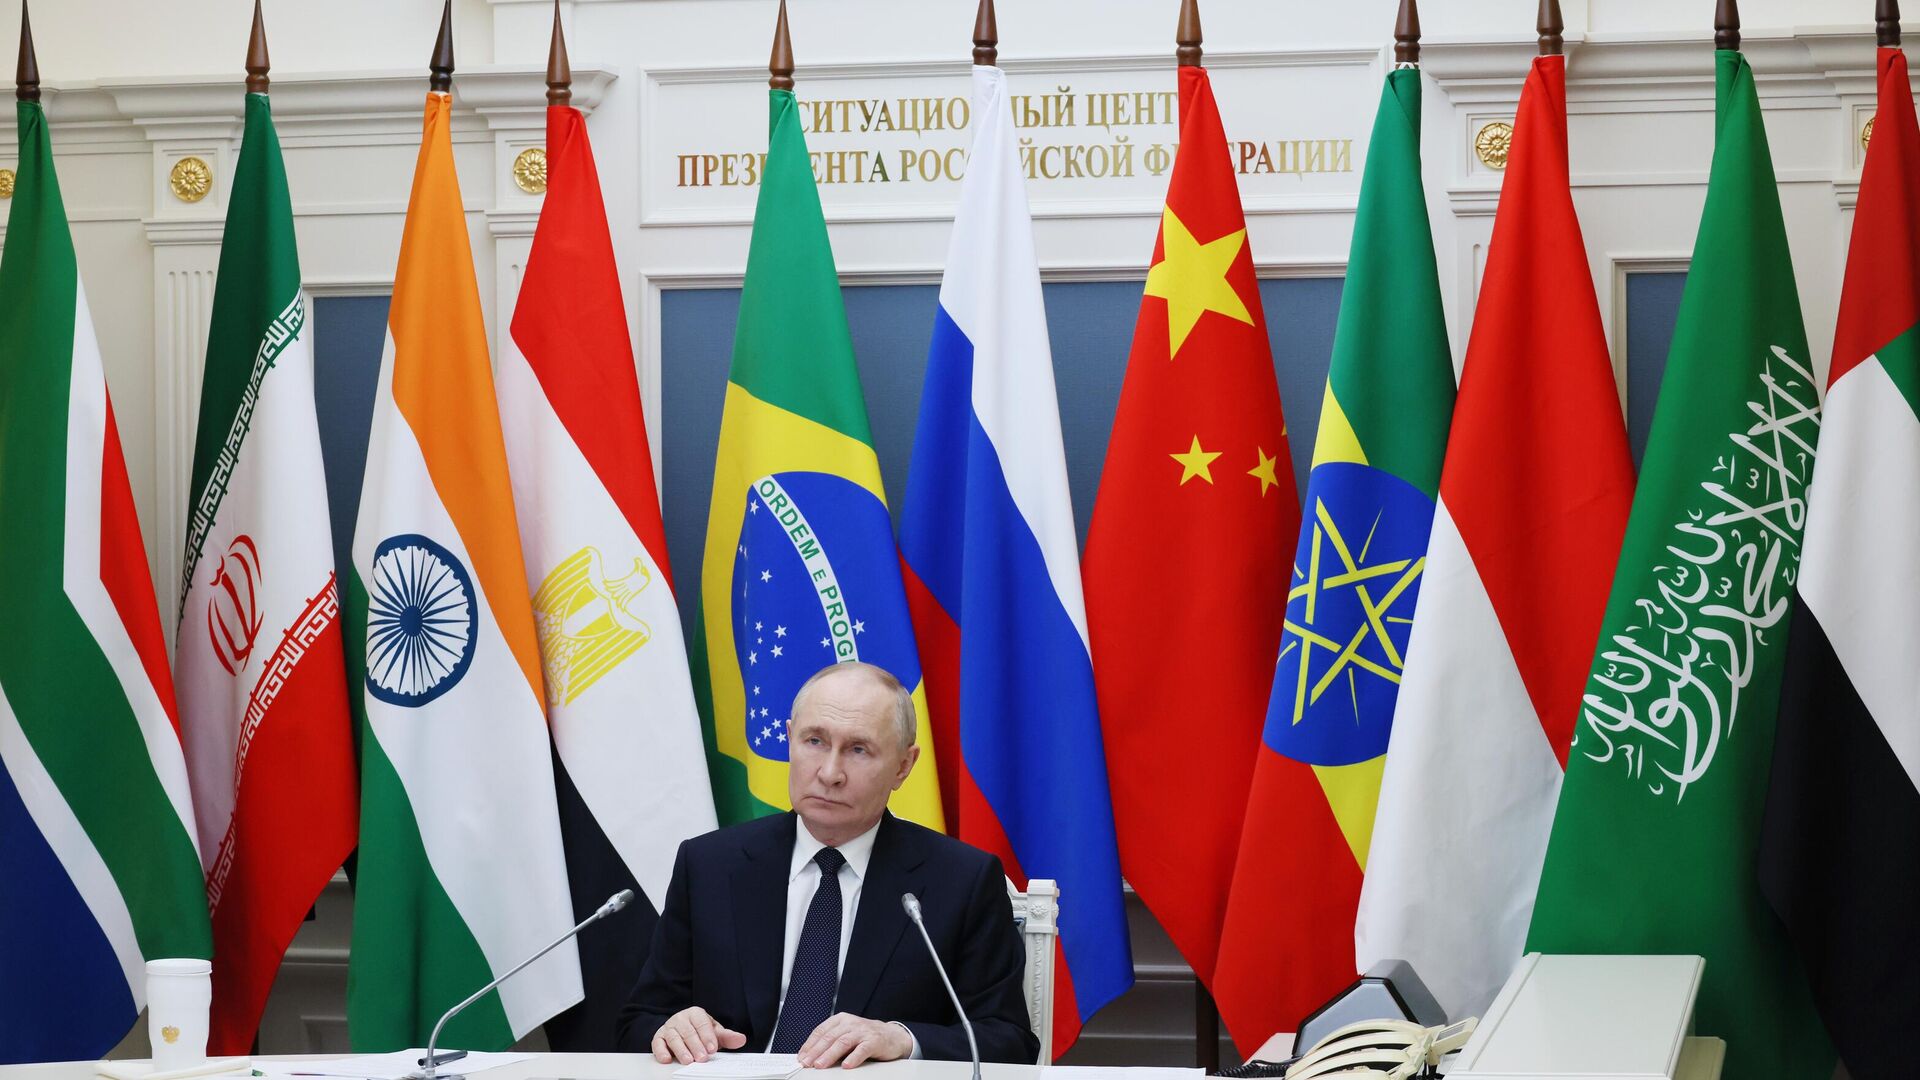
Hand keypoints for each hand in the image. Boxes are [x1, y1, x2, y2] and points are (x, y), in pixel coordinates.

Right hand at [651, 1006, 746, 1064]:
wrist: (682, 1030)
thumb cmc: (699, 1032)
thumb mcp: (714, 1033)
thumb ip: (727, 1037)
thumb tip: (741, 1039)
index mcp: (695, 1014)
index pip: (702, 1023)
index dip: (707, 1036)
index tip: (712, 1048)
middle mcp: (681, 1018)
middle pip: (688, 1031)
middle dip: (696, 1046)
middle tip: (702, 1058)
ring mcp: (669, 1027)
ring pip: (674, 1038)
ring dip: (681, 1050)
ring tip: (688, 1061)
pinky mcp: (658, 1037)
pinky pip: (657, 1043)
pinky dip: (661, 1051)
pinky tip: (667, 1059)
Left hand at [795, 1013, 913, 1068]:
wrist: (892, 1036)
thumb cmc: (865, 1037)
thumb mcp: (846, 1035)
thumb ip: (831, 1043)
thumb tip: (811, 1057)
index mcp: (840, 1020)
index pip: (821, 1031)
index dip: (810, 1045)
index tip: (801, 1057)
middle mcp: (850, 1023)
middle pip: (830, 1037)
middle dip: (816, 1051)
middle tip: (807, 1063)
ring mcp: (862, 1031)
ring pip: (843, 1042)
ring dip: (830, 1055)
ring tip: (820, 1065)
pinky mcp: (874, 1041)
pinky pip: (862, 1049)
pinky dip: (853, 1057)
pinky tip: (846, 1065)